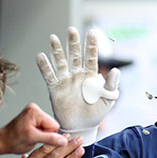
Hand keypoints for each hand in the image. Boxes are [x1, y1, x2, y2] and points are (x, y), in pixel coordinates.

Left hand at [0, 103, 67, 156]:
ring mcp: (34, 112)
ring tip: (30, 136)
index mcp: (35, 111)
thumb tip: (63, 140)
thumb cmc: (12, 140)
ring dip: (42, 134)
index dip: (47, 135)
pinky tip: (30, 134)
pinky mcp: (33, 116)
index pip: (54, 125)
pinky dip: (39, 132)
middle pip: (52, 126)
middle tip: (33, 137)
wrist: (2, 141)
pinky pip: (44, 126)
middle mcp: (35, 109)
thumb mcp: (32, 140)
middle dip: (44, 134)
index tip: (36, 137)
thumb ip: (49, 139)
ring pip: (49, 127)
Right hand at [37, 27, 119, 144]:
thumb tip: (116, 70)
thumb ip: (111, 85)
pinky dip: (44, 66)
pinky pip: (49, 76)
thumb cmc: (96, 113)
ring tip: (53, 37)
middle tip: (71, 30)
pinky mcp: (55, 89)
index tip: (92, 32)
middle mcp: (77, 75)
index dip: (91, 45)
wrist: (82, 127)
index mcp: (91, 76)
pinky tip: (40, 56)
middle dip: (73, 43)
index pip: (91, 57)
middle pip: (74, 56)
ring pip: (60, 62)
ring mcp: (66, 81)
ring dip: (56, 50)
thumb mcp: (107, 100)